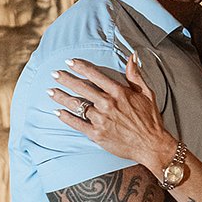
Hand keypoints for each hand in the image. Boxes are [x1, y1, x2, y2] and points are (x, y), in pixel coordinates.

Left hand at [51, 54, 171, 169]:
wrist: (151, 145)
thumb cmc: (150, 119)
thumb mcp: (147, 93)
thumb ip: (135, 75)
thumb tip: (132, 56)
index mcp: (119, 92)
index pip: (95, 75)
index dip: (80, 67)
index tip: (69, 62)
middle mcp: (108, 104)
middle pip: (82, 88)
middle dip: (66, 79)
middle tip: (54, 74)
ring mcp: (101, 120)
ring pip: (76, 105)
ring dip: (61, 97)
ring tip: (50, 92)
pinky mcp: (97, 134)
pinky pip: (77, 124)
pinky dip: (66, 118)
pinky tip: (57, 112)